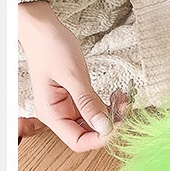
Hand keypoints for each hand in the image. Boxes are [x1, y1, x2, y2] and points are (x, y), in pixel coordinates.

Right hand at [18, 1, 112, 151]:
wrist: (43, 28)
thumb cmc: (50, 48)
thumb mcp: (72, 75)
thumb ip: (88, 103)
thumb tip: (105, 127)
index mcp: (52, 114)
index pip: (78, 142)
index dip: (100, 139)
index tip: (119, 126)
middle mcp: (60, 115)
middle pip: (89, 135)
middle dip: (110, 126)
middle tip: (125, 110)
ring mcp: (69, 107)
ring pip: (96, 123)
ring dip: (113, 115)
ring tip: (123, 100)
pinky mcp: (78, 98)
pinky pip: (97, 110)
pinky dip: (109, 106)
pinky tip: (117, 96)